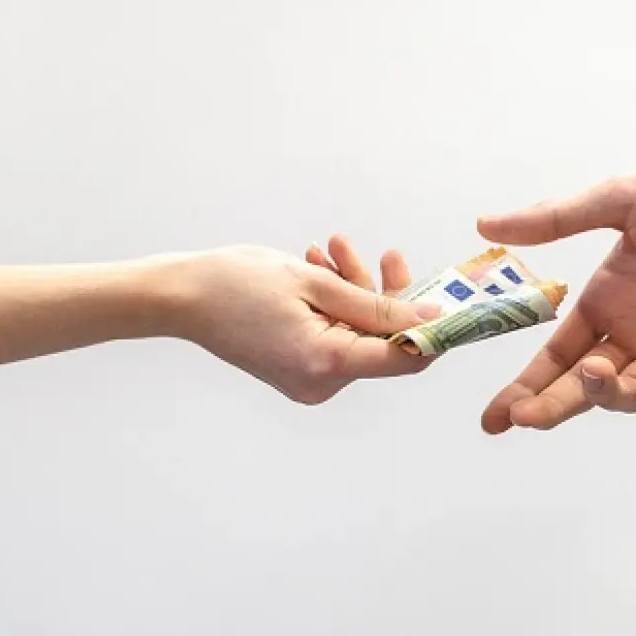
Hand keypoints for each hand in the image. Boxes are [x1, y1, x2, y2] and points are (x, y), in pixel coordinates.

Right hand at [171, 244, 438, 404]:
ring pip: (360, 334)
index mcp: (327, 363)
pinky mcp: (300, 371)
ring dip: (356, 292)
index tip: (453, 299)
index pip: (406, 357)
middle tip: (385, 254)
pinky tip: (321, 270)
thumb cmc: (237, 284)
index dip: (435, 329)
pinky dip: (336, 306)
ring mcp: (309, 381)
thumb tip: (431, 318)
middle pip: (383, 341)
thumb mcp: (316, 283)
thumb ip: (378, 303)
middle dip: (386, 295)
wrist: (182, 296)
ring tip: (334, 251)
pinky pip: (337, 337)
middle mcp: (321, 384)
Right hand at [477, 168, 635, 432]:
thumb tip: (486, 224)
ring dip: (604, 392)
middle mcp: (632, 333)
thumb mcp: (620, 200)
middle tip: (525, 417)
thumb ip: (557, 219)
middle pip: (583, 388)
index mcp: (605, 303)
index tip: (494, 418)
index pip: (555, 357)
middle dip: (552, 406)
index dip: (524, 387)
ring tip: (593, 371)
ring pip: (629, 394)